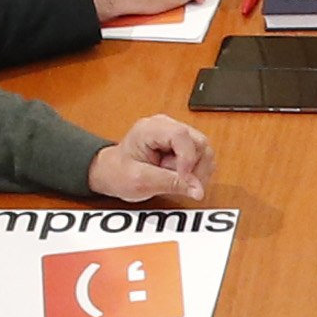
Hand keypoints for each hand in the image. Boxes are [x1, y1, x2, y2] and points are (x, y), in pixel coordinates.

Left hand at [89, 116, 212, 203]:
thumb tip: (198, 190)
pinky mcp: (184, 145)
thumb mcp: (141, 181)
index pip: (182, 136)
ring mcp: (177, 134)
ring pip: (205, 151)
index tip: (183, 179)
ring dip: (196, 172)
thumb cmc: (119, 173)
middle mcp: (167, 126)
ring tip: (172, 177)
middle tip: (175, 181)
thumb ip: (171, 183)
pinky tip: (179, 177)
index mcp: (151, 128)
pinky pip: (202, 158)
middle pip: (199, 143)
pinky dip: (196, 173)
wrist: (112, 172)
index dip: (188, 159)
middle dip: (194, 168)